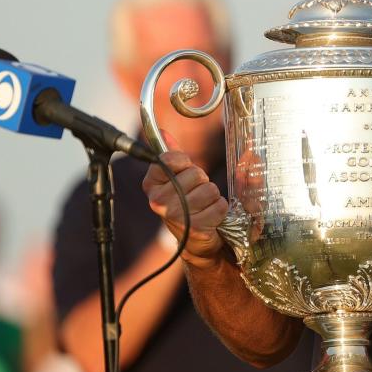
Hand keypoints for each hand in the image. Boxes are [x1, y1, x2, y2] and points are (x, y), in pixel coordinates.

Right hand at [142, 132, 227, 268]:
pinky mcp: (194, 228)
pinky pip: (219, 205)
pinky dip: (220, 210)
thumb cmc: (186, 202)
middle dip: (202, 182)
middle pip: (195, 174)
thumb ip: (171, 154)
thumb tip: (162, 132)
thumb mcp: (176, 176)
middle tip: (195, 195)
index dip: (185, 163)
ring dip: (212, 197)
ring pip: (209, 189)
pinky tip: (210, 218)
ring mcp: (175, 215)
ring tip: (203, 206)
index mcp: (151, 184)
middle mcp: (158, 200)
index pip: (171, 158)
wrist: (195, 239)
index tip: (184, 172)